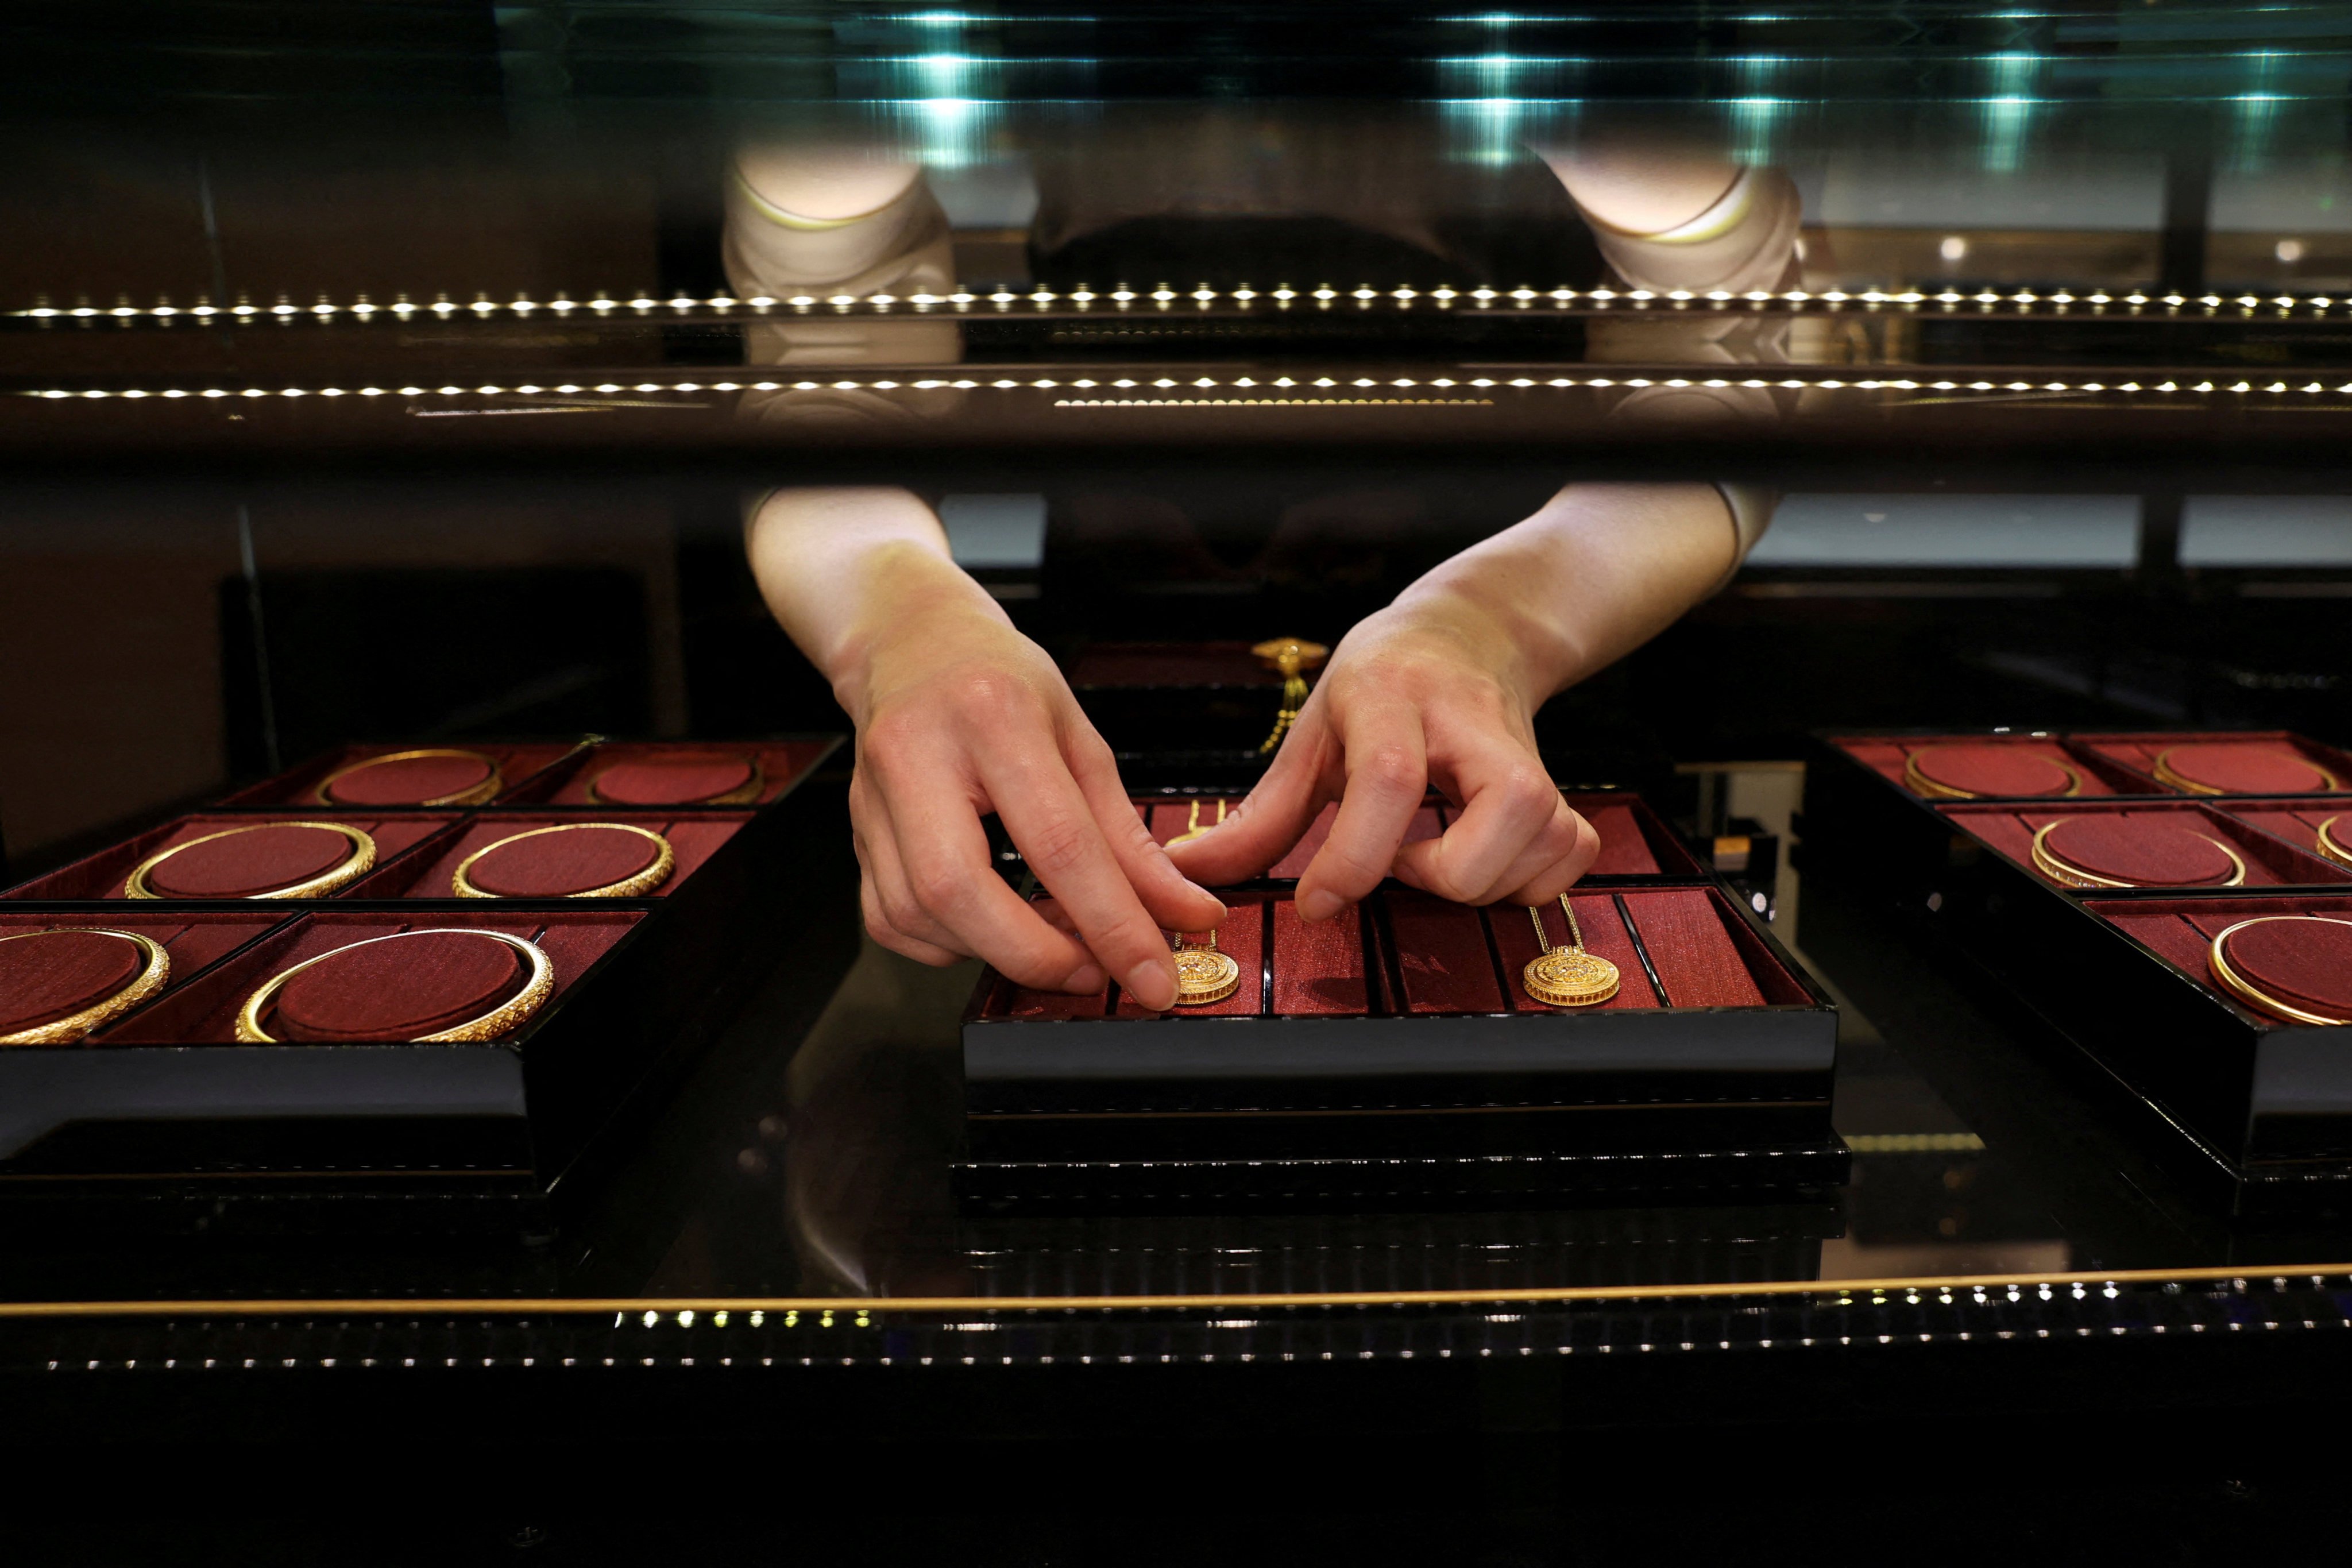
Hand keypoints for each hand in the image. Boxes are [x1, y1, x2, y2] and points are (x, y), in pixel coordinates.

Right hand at [843, 582, 1224, 1010]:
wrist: (911, 645)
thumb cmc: (999, 683)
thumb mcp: (1080, 739)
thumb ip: (1129, 837)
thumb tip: (1184, 915)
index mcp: (993, 715)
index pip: (1058, 841)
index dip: (1113, 924)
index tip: (1154, 976)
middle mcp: (917, 755)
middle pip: (959, 891)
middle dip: (1035, 955)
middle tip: (1094, 972)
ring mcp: (871, 800)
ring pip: (919, 917)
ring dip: (997, 951)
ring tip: (1054, 938)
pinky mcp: (855, 838)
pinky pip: (894, 923)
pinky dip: (953, 945)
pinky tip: (994, 923)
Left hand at [1167, 589, 1597, 916]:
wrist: (1468, 632)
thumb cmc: (1380, 686)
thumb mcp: (1311, 734)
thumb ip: (1259, 815)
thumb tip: (1189, 870)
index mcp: (1391, 698)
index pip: (1389, 779)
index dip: (1356, 857)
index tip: (1319, 902)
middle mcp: (1469, 720)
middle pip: (1504, 811)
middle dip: (1444, 872)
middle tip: (1397, 861)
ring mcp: (1526, 749)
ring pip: (1545, 837)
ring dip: (1485, 879)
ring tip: (1432, 855)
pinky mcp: (1561, 782)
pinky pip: (1570, 852)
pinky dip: (1530, 881)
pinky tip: (1483, 864)